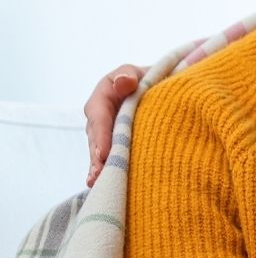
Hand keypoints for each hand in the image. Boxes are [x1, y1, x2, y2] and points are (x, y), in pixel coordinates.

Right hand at [84, 65, 145, 185]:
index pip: (100, 116)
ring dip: (99, 166)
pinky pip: (107, 156)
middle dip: (97, 156)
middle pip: (96, 137)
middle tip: (99, 174)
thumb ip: (129, 75)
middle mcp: (99, 116)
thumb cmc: (147, 78)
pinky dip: (105, 169)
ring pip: (99, 150)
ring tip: (98, 182)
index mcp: (103, 96)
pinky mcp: (112, 142)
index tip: (104, 153)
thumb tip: (123, 82)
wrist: (157, 87)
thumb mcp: (138, 72)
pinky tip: (102, 184)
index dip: (101, 135)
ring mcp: (105, 131)